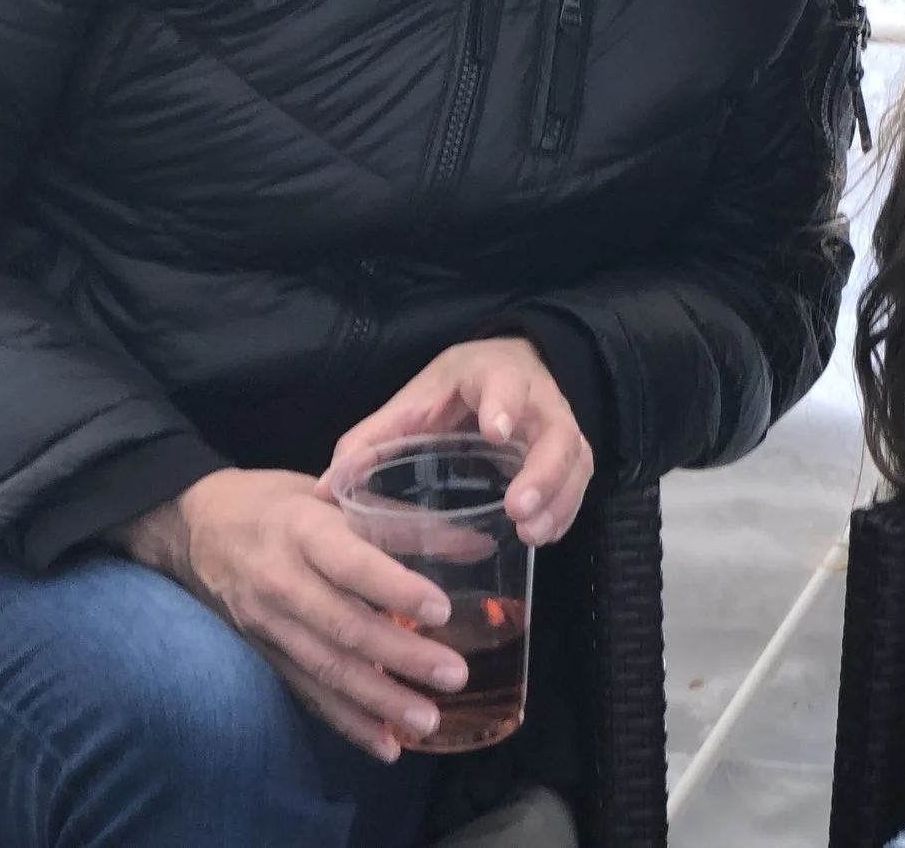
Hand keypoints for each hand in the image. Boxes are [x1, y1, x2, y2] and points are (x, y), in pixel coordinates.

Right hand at [111, 467, 465, 761]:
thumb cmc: (278, 502)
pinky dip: (347, 722)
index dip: (395, 588)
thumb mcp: (332, 493)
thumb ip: (401, 522)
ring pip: (326, 670)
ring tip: (428, 720)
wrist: (192, 527)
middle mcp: (280, 582)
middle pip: (343, 627)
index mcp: (302, 531)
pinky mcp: (264, 656)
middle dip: (401, 658)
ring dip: (379, 701)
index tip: (443, 610)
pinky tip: (386, 744)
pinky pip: (307, 694)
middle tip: (455, 676)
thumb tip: (478, 545)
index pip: (351, 564)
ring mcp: (267, 626)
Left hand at [327, 335, 593, 546]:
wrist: (509, 367)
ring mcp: (559, 429)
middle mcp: (538, 400)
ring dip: (558, 499)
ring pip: (574, 462)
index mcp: (493, 376)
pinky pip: (578, 484)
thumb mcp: (415, 399)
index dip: (504, 406)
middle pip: (556, 432)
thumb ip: (374, 438)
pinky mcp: (569, 456)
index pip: (505, 384)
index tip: (495, 433)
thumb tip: (326, 489)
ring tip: (532, 534)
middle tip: (516, 508)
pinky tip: (543, 538)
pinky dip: (565, 512)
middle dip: (542, 472)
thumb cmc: (457, 388)